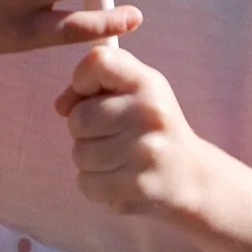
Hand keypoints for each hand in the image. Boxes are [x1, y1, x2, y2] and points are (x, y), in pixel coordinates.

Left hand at [56, 46, 205, 219]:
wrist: (191, 177)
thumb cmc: (152, 125)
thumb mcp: (137, 89)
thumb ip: (97, 81)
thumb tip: (60, 105)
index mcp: (147, 83)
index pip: (97, 62)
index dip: (81, 79)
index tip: (90, 94)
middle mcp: (148, 114)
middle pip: (78, 117)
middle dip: (83, 128)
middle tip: (107, 133)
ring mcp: (144, 153)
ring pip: (80, 153)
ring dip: (89, 157)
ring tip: (115, 156)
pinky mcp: (136, 188)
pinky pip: (86, 183)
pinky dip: (94, 183)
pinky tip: (117, 177)